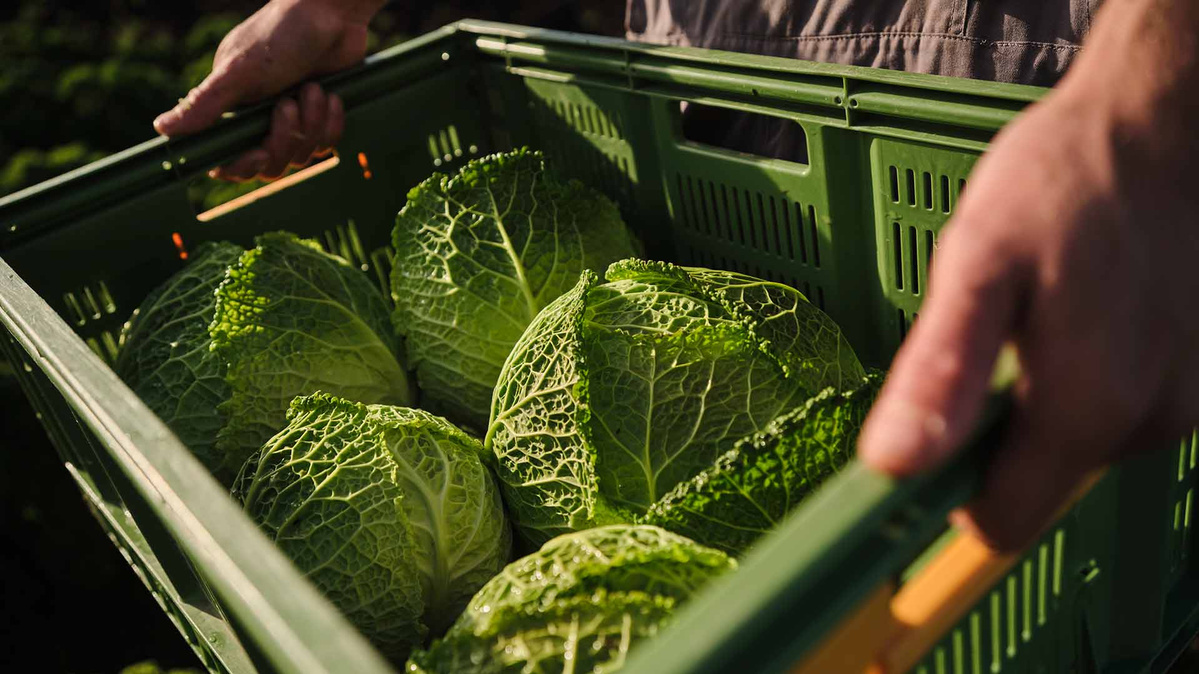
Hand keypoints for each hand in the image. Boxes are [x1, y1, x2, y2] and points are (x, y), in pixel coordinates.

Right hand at [153, 0, 382, 181]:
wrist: (333, 14)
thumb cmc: (282, 34)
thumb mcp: (240, 70)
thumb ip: (205, 104)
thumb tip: (160, 128)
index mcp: (231, 108)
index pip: (227, 159)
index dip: (241, 166)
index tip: (258, 152)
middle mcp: (258, 118)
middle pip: (268, 164)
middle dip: (283, 139)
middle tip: (289, 103)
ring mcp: (292, 119)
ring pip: (300, 155)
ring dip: (312, 123)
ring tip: (313, 89)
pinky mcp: (320, 117)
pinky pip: (326, 144)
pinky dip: (331, 123)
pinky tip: (332, 96)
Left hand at [857, 0, 1198, 549]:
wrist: (1162, 124)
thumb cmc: (1064, 181)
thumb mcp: (978, 264)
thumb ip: (941, 372)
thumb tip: (893, 466)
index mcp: (1087, 411)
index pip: (1001, 524)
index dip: (949, 500)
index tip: (924, 445)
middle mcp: (1148, 423)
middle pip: (1036, 484)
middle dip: (990, 437)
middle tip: (982, 345)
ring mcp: (1183, 401)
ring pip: (1076, 446)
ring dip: (1037, 401)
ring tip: (1036, 316)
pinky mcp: (1197, 375)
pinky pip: (1118, 408)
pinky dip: (1084, 378)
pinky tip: (1079, 313)